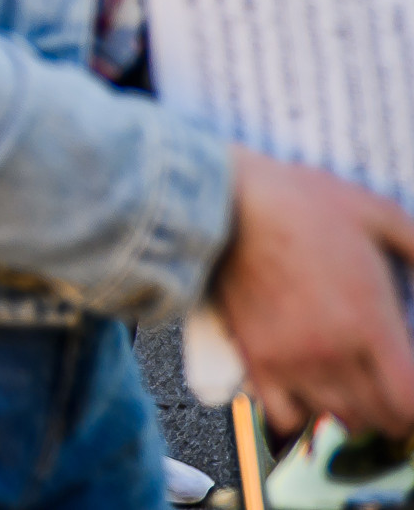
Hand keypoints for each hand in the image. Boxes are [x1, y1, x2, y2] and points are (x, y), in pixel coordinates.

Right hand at [216, 148, 413, 438]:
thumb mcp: (379, 214)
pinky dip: (305, 413)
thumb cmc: (302, 202)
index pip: (408, 402)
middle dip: (394, 408)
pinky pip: (286, 417)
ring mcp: (292, 360)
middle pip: (379, 417)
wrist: (224, 202)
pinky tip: (311, 391)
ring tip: (356, 387)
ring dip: (356, 410)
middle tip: (392, 386)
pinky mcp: (257, 358)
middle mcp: (333, 352)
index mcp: (370, 322)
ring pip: (339, 418)